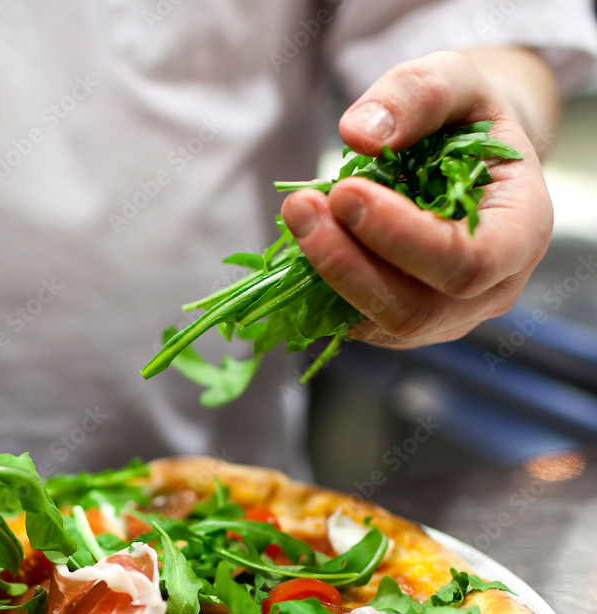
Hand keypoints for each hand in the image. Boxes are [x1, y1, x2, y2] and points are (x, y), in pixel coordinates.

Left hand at [280, 50, 553, 347]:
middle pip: (413, 308)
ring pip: (377, 322)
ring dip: (327, 273)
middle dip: (348, 262)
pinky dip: (319, 286)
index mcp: (521, 234)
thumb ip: (418, 94)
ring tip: (298, 213)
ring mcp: (441, 319)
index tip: (345, 192)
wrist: (461, 161)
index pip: (467, 263)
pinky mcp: (396, 326)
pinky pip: (352, 323)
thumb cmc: (466, 121)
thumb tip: (360, 134)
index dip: (402, 237)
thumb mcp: (456, 80)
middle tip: (301, 206)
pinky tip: (305, 238)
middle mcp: (488, 292)